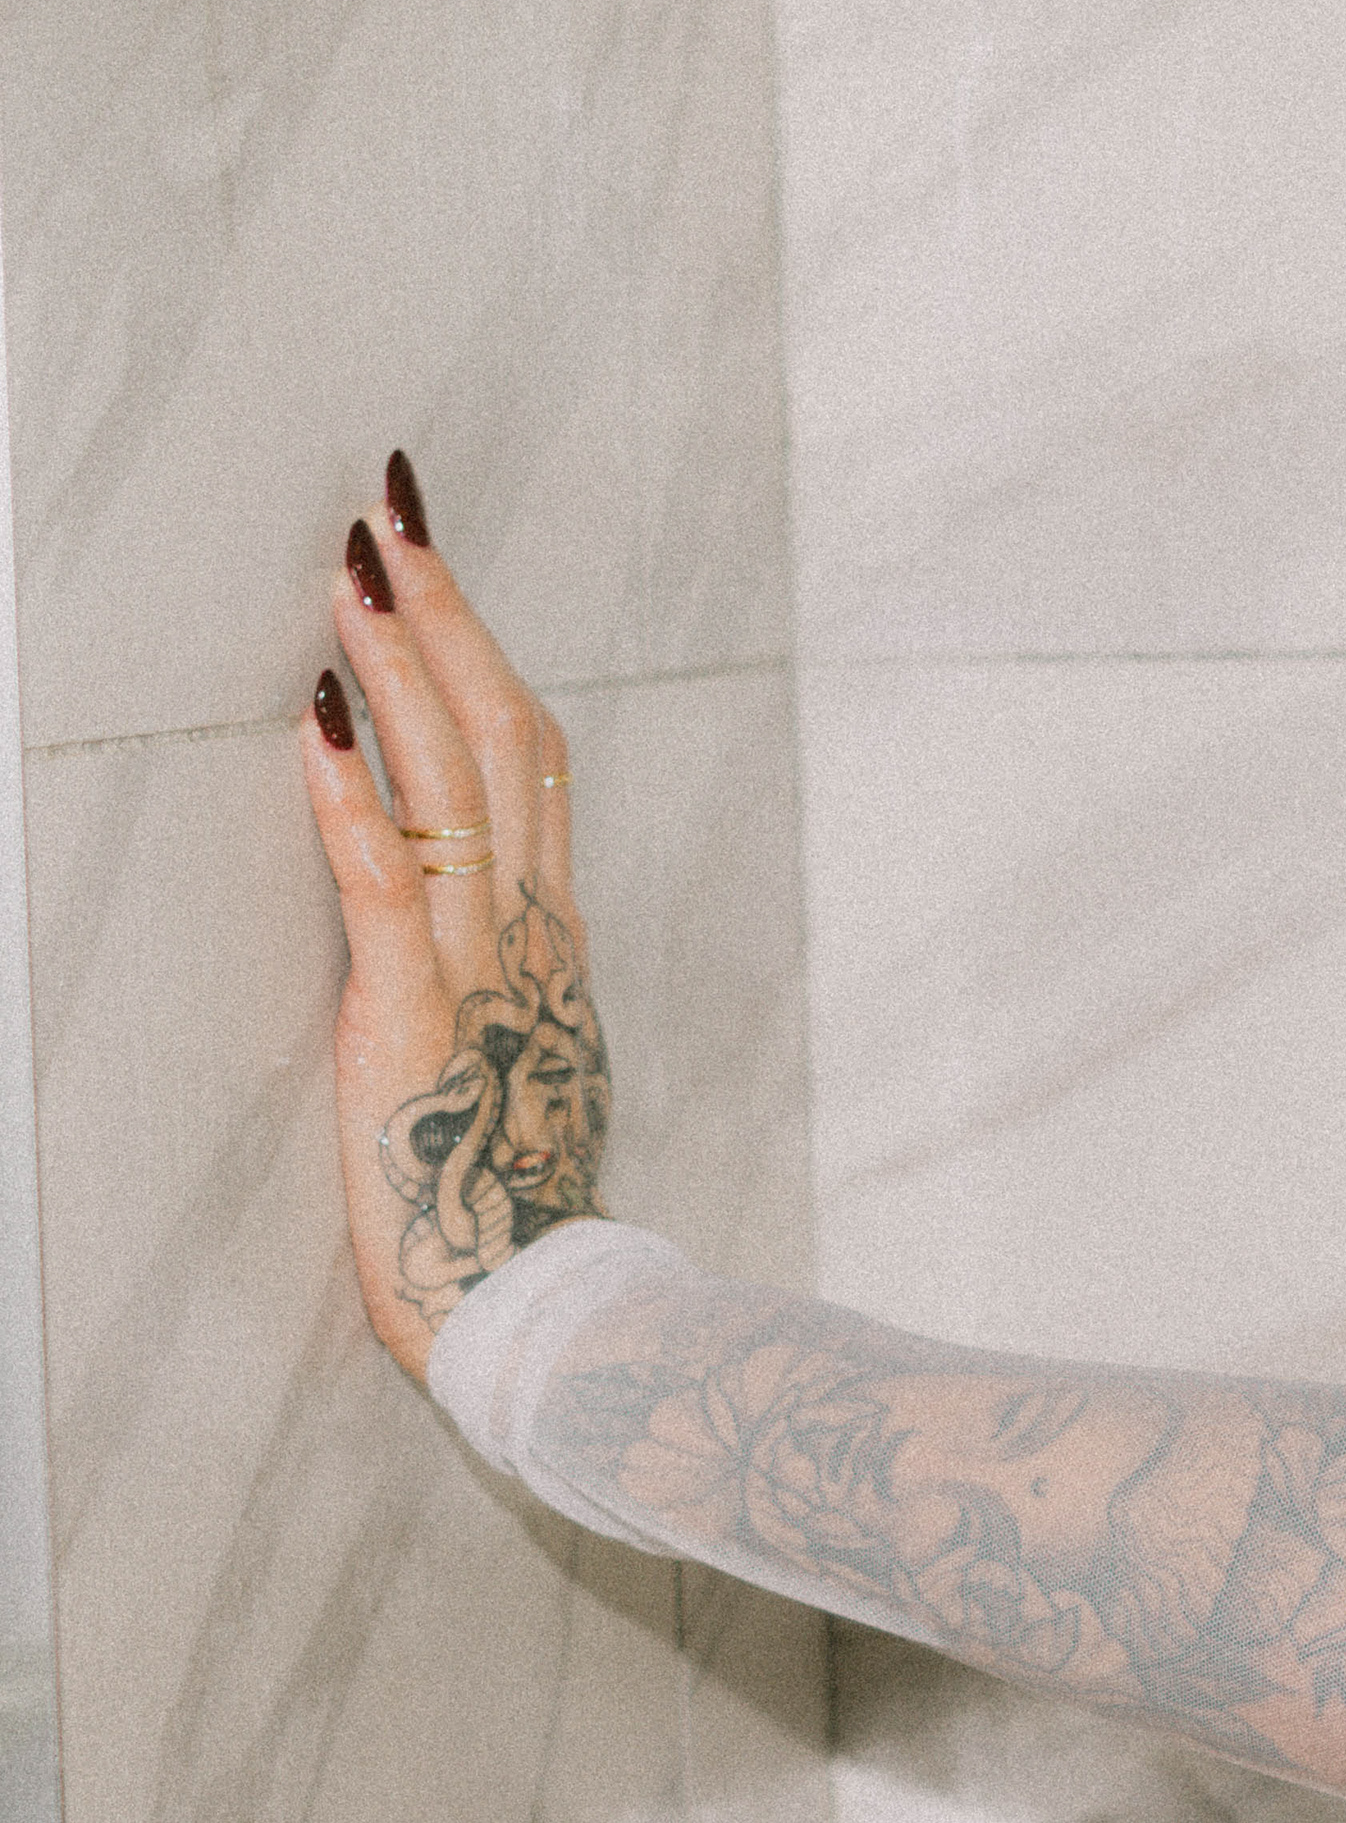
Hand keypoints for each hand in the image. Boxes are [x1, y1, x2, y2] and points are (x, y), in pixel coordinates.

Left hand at [298, 459, 607, 1381]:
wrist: (547, 1313)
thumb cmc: (522, 1210)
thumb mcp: (526, 1065)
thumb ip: (506, 980)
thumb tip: (472, 916)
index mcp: (554, 940)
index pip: (532, 761)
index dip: (483, 650)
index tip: (430, 563)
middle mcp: (532, 933)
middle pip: (504, 737)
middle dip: (443, 614)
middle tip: (390, 509)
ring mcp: (481, 970)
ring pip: (457, 785)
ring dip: (401, 668)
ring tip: (354, 569)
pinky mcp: (414, 1020)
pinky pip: (387, 890)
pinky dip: (351, 800)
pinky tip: (313, 723)